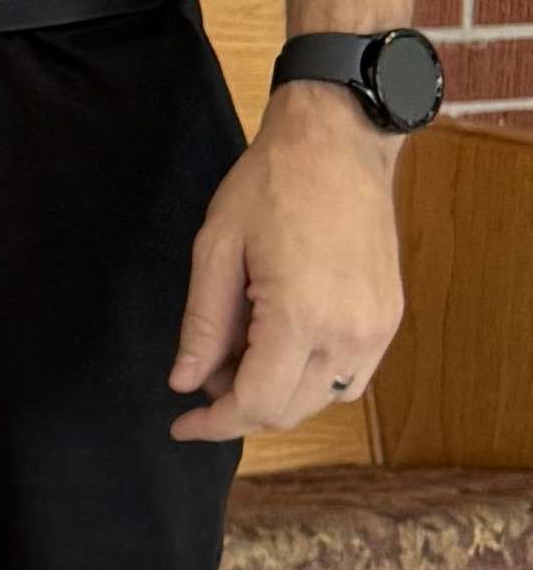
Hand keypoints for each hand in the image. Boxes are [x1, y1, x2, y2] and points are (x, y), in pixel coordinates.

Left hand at [168, 90, 405, 440]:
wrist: (336, 145)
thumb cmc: (269, 186)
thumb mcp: (215, 248)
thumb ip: (203, 324)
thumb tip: (186, 382)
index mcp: (301, 316)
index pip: (257, 402)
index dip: (215, 422)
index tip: (180, 424)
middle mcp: (349, 334)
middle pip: (290, 409)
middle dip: (239, 407)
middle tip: (201, 375)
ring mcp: (377, 330)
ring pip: (321, 399)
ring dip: (275, 394)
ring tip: (236, 352)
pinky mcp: (389, 320)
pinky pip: (349, 377)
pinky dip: (309, 378)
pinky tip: (277, 346)